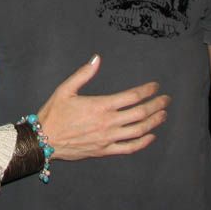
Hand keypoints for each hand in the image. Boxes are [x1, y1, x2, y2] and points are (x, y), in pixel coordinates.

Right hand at [37, 54, 169, 160]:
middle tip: (166, 99)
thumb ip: (83, 74)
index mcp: (100, 106)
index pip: (132, 97)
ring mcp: (108, 139)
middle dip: (156, 105)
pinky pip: (129, 148)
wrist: (44, 139)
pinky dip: (142, 143)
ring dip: (154, 122)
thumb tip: (97, 58)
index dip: (146, 91)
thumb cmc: (54, 113)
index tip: (155, 86)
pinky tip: (150, 136)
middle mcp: (108, 123)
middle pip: (140, 113)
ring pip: (138, 131)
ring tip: (163, 115)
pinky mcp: (104, 151)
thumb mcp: (65, 89)